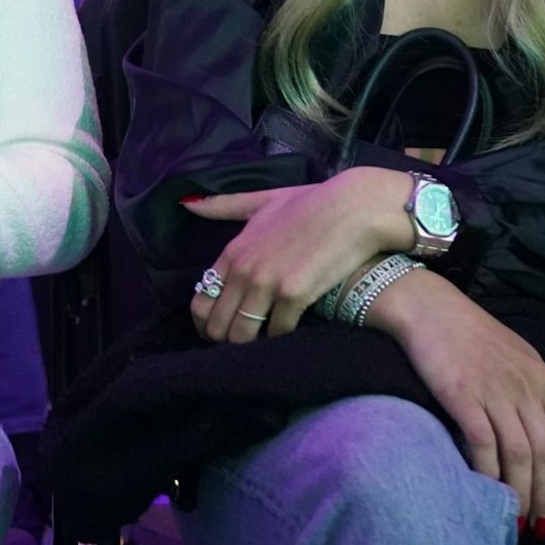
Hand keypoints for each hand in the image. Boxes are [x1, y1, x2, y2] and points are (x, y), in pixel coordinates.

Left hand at [183, 166, 413, 341]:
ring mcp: (267, 283)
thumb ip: (226, 206)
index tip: (223, 329)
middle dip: (227, 340)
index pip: (200, 302)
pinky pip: (278, 332)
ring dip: (252, 344)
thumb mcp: (264, 200)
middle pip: (217, 325)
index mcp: (233, 250)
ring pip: (242, 336)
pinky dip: (282, 337)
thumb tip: (189, 205)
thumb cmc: (313, 202)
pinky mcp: (294, 295)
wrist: (355, 206)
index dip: (207, 323)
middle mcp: (244, 269)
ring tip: (264, 343)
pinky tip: (291, 330)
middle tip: (244, 342)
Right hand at [370, 269, 544, 535]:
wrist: (429, 308)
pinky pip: (483, 444)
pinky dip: (488, 473)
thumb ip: (529, 394)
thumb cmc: (470, 335)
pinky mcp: (463, 396)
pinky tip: (485, 492)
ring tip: (516, 523)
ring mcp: (495, 392)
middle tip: (541, 528)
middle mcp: (525, 387)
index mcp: (542, 379)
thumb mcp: (514, 359)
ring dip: (520, 494)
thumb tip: (539, 439)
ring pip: (520, 454)